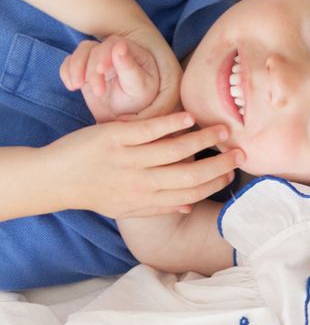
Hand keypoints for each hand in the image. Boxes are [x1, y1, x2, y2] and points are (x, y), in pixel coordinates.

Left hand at [47, 113, 241, 217]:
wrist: (56, 179)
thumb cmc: (94, 193)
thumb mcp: (127, 208)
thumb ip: (158, 206)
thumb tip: (189, 204)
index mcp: (146, 199)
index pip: (190, 192)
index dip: (215, 182)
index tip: (232, 172)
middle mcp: (141, 181)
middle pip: (190, 172)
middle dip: (219, 162)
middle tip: (239, 150)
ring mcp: (128, 158)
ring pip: (175, 148)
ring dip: (202, 138)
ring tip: (221, 129)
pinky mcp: (115, 137)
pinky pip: (150, 129)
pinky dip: (172, 122)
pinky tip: (189, 117)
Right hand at [60, 36, 162, 122]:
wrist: (122, 116)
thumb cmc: (136, 102)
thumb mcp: (138, 87)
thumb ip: (129, 66)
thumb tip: (120, 45)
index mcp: (133, 52)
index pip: (114, 43)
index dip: (104, 55)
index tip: (101, 71)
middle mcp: (114, 51)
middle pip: (95, 49)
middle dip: (91, 70)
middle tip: (98, 92)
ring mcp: (98, 58)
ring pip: (81, 51)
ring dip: (75, 68)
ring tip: (76, 86)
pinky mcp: (84, 67)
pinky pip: (69, 61)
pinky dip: (66, 71)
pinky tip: (71, 86)